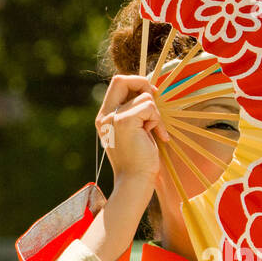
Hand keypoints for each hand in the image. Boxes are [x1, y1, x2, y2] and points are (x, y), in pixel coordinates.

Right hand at [95, 75, 166, 191]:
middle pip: (121, 79)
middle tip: (153, 103)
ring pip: (143, 96)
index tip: (150, 94)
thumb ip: (132, 111)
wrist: (135, 181)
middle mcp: (104, 116)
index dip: (135, 82)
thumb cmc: (138, 160)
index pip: (116, 83)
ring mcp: (113, 118)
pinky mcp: (125, 121)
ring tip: (151, 132)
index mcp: (104, 117)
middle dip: (143, 85)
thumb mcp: (132, 131)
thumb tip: (148, 89)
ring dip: (155, 113)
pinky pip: (149, 107)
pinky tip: (153, 136)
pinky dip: (157, 121)